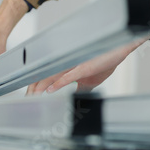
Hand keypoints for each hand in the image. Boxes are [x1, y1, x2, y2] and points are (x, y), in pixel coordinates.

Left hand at [26, 38, 146, 94]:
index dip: (37, 83)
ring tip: (33, 97)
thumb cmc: (109, 58)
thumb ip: (80, 84)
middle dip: (34, 88)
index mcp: (69, 63)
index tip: (30, 94)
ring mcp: (76, 63)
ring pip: (53, 75)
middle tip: (27, 100)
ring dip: (41, 88)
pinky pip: (69, 76)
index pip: (48, 74)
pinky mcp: (85, 67)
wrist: (122, 48)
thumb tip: (73, 94)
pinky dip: (59, 84)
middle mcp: (70, 61)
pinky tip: (51, 91)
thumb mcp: (91, 76)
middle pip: (46, 74)